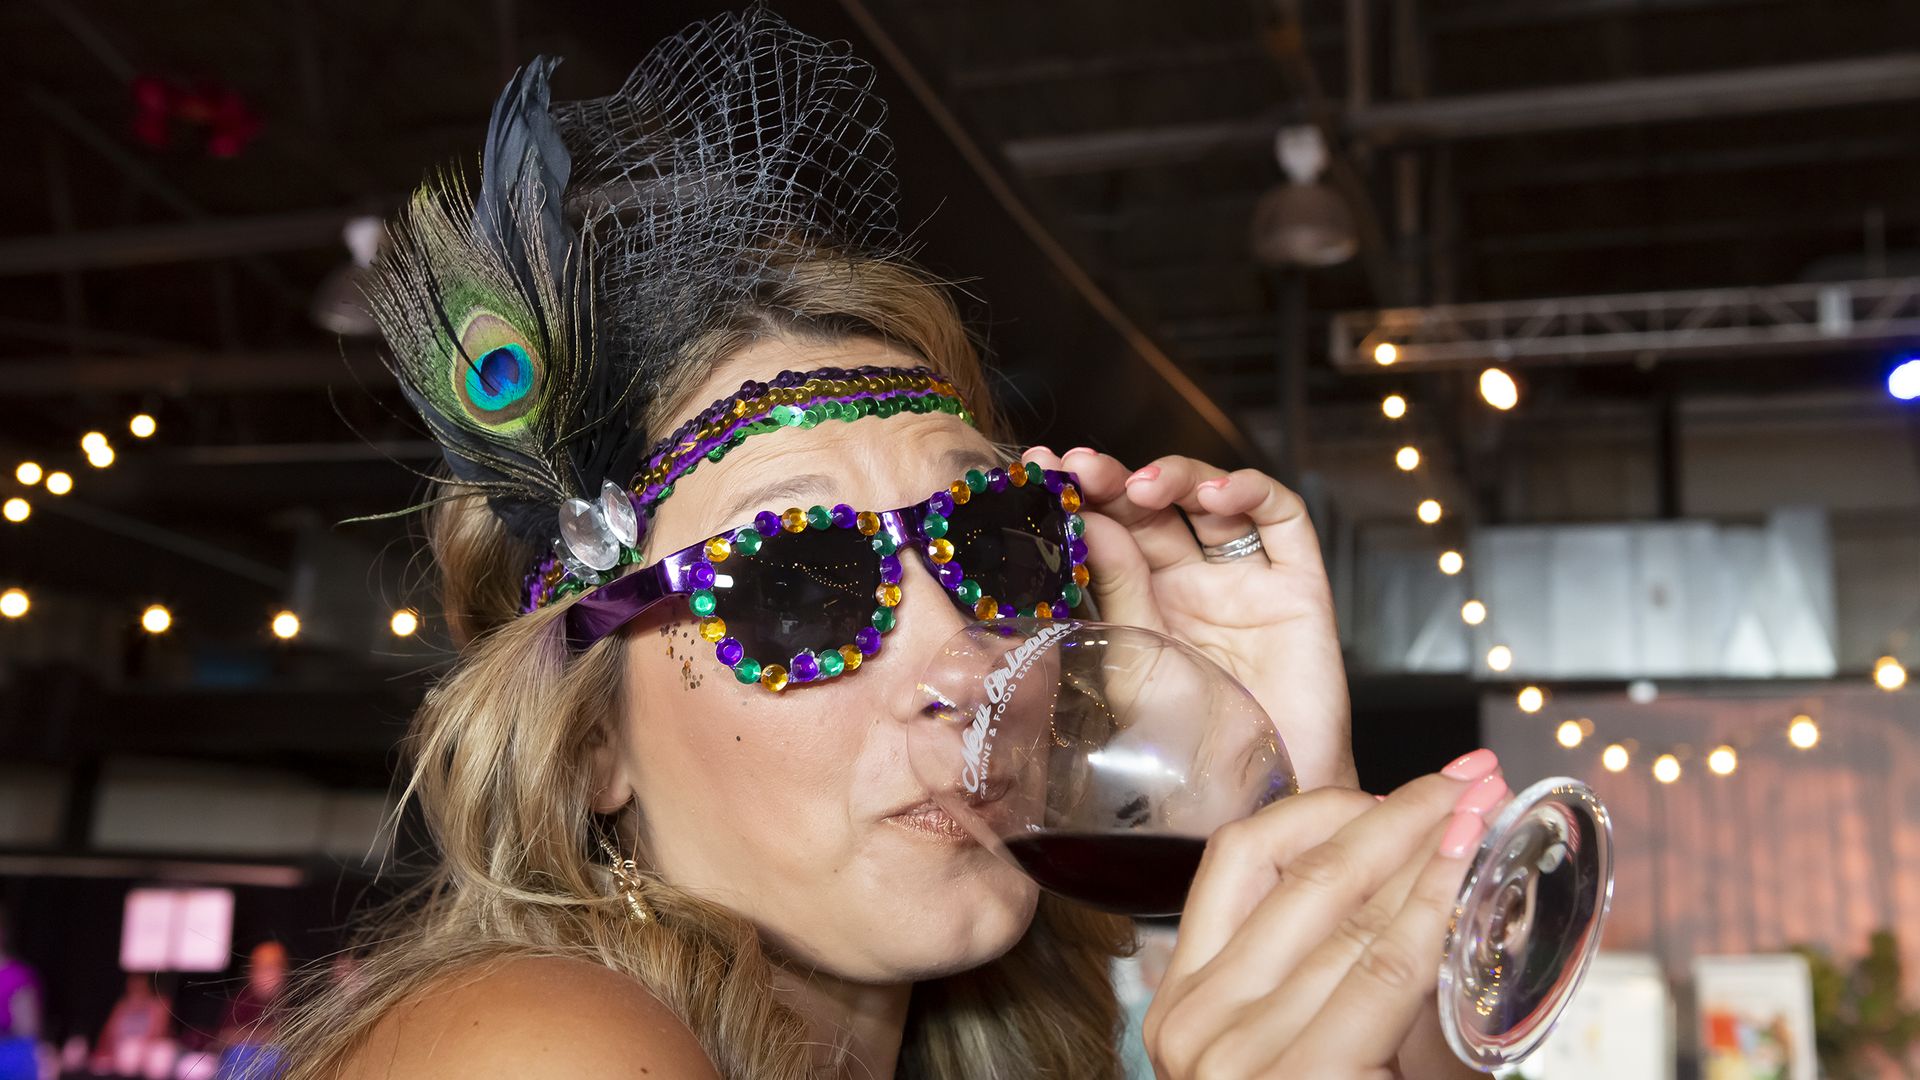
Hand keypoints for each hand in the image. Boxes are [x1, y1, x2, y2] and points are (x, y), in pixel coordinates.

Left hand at [1025, 447, 1353, 788]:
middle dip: (1116, 479)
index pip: (1107, 530)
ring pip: (1211, 501)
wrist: (1253, 799)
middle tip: (1082, 468)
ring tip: (1143, 486)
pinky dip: (1253, 492)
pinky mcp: (1297, 585)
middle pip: (1153, 509)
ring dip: (1177, 477)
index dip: (1077, 497)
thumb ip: (1115, 588)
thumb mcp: (1132, 660)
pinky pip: (1282, 521)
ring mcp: (1243, 580)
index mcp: (1140, 601)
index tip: (1039, 471)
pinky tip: (1218, 494)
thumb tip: (1088, 518)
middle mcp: (1189, 583)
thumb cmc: (1186, 748)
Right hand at [1142, 751, 1509, 1078]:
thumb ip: (1339, 978)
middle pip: (1298, 871)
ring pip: (1344, 912)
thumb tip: (1424, 878)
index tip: (1405, 785)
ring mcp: (1229, 1054)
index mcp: (1182, 1003)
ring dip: (1426, 846)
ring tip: (1483, 804)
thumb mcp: (1315, 1048)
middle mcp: (1191, 1023)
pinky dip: (1431, 906)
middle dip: (1396, 810)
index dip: (1327, 806)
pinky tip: (1466, 865)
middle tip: (1469, 774)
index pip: (1239, 860)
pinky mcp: (1291, 1079)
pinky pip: (1378, 969)